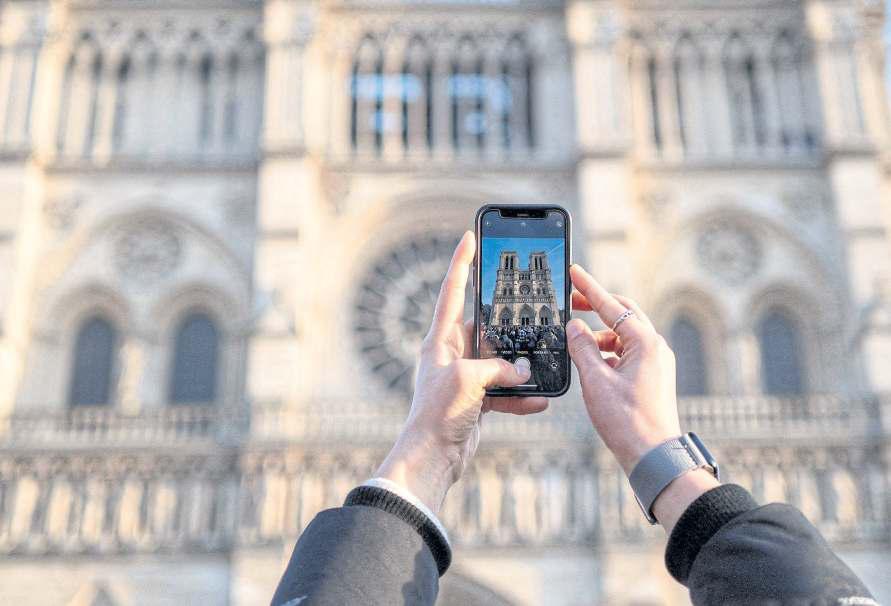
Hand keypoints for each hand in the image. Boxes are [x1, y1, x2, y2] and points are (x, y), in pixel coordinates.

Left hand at [376, 231, 548, 513]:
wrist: (432, 457)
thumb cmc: (438, 413)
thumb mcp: (469, 379)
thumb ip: (498, 367)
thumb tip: (522, 371)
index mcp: (441, 340)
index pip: (452, 291)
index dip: (461, 263)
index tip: (470, 237)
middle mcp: (451, 354)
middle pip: (485, 329)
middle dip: (508, 328)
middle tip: (528, 314)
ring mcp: (465, 377)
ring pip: (499, 361)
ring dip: (519, 368)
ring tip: (539, 366)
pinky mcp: (476, 400)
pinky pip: (504, 391)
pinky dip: (520, 396)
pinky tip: (539, 401)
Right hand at [567, 264, 717, 531]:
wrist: (654, 456)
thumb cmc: (627, 421)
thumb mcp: (596, 381)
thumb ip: (582, 349)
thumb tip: (574, 327)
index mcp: (645, 342)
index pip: (612, 305)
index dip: (589, 288)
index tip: (574, 272)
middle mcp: (655, 347)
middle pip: (623, 314)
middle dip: (597, 306)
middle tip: (572, 302)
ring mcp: (656, 361)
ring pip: (624, 334)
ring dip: (600, 334)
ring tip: (576, 343)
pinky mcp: (652, 376)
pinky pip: (627, 352)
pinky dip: (608, 351)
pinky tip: (592, 363)